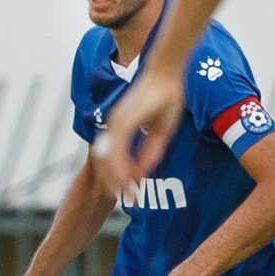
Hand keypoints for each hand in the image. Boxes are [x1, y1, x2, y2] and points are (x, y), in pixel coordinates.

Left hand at [93, 63, 183, 193]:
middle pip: (107, 163)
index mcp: (120, 130)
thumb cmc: (167, 99)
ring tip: (127, 195)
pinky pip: (118, 149)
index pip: (114, 160)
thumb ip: (150, 152)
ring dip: (118, 179)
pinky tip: (127, 179)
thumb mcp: (160, 132)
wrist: (166, 74)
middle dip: (116, 184)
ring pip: (109, 159)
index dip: (120, 178)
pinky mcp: (121, 121)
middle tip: (127, 200)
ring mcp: (114, 124)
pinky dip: (121, 165)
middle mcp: (113, 128)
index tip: (129, 193)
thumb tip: (144, 171)